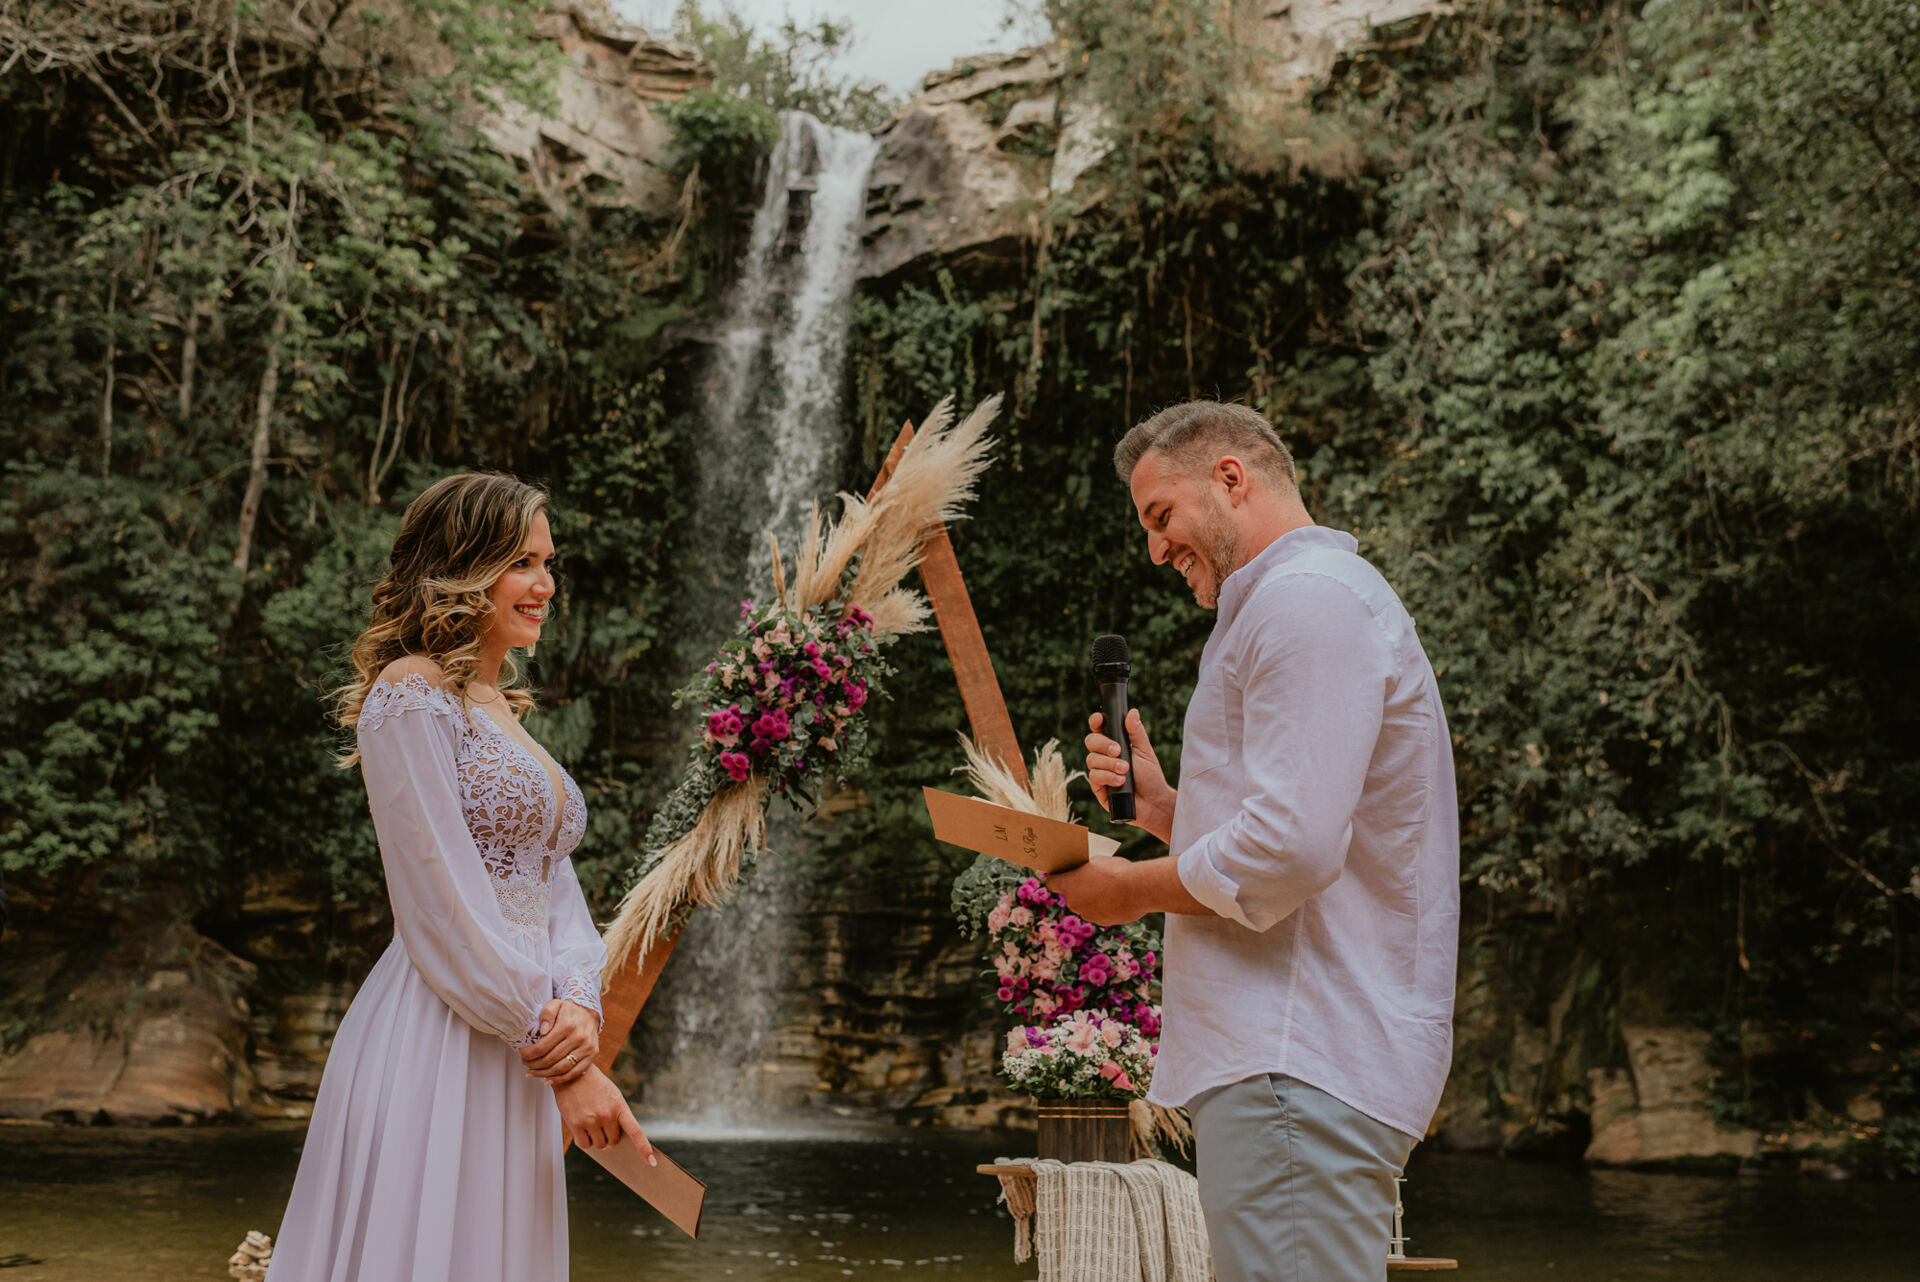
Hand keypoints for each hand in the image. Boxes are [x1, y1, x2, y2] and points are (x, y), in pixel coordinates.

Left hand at [521, 998, 596, 1083]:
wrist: (589, 1013)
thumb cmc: (568, 1011)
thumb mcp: (555, 1004)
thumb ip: (546, 1014)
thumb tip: (543, 1031)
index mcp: (567, 1025)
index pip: (542, 1047)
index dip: (529, 1054)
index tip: (522, 1055)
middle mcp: (578, 1037)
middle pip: (550, 1059)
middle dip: (533, 1065)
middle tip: (525, 1064)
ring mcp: (586, 1048)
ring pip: (561, 1068)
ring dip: (543, 1074)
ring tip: (532, 1073)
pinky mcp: (592, 1055)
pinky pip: (574, 1072)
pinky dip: (559, 1079)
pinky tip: (547, 1080)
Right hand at [553, 1066, 654, 1162]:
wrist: (573, 1073)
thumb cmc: (595, 1085)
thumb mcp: (612, 1095)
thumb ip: (616, 1115)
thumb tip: (613, 1140)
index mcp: (620, 1107)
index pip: (636, 1132)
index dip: (644, 1148)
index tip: (653, 1162)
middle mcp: (607, 1115)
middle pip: (613, 1142)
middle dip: (610, 1139)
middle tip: (603, 1128)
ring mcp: (591, 1121)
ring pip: (599, 1145)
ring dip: (597, 1140)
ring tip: (591, 1126)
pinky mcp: (576, 1124)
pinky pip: (585, 1145)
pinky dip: (585, 1142)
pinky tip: (582, 1131)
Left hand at [1049, 854, 1145, 926]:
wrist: (1137, 890)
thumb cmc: (1116, 871)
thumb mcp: (1098, 861)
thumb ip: (1086, 867)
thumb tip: (1085, 870)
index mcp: (1069, 885)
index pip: (1052, 881)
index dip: (1057, 876)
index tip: (1063, 873)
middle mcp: (1074, 902)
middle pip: (1070, 894)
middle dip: (1078, 888)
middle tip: (1091, 878)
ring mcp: (1087, 914)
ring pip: (1085, 905)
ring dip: (1092, 899)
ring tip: (1107, 889)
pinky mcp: (1102, 922)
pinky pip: (1099, 912)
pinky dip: (1104, 907)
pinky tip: (1116, 898)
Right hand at [1085, 709, 1175, 841]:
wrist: (1154, 802)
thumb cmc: (1151, 777)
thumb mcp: (1145, 751)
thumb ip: (1136, 732)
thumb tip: (1132, 712)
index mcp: (1114, 744)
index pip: (1099, 729)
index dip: (1096, 722)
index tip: (1099, 720)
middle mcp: (1104, 756)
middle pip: (1091, 741)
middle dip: (1103, 744)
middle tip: (1118, 750)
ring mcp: (1099, 771)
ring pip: (1092, 759)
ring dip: (1109, 764)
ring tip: (1125, 770)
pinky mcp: (1098, 787)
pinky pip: (1094, 777)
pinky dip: (1108, 777)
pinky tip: (1121, 782)